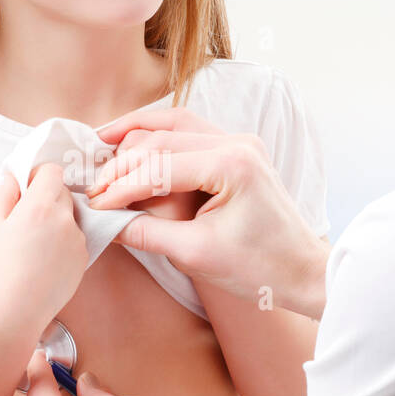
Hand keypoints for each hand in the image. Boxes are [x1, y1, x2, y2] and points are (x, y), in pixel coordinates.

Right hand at [0, 163, 88, 330]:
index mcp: (40, 206)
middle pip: (63, 192)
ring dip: (56, 221)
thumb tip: (15, 177)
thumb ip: (4, 193)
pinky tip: (45, 260)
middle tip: (27, 219)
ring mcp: (78, 238)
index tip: (28, 188)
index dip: (39, 176)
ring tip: (35, 245)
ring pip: (70, 216)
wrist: (16, 308)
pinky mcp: (84, 256)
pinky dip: (63, 242)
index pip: (53, 171)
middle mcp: (64, 218)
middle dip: (47, 198)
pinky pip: (75, 238)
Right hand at [87, 106, 328, 318]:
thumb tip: (104, 221)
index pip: (160, 166)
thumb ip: (145, 232)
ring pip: (175, 124)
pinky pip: (189, 133)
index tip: (95, 204)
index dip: (121, 186)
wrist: (302, 272)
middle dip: (123, 161)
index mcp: (232, 164)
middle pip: (163, 138)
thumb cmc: (259, 268)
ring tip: (100, 143)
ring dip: (136, 134)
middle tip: (92, 183)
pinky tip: (132, 143)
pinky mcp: (237, 151)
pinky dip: (158, 137)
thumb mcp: (194, 254)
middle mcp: (237, 142)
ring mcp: (239, 142)